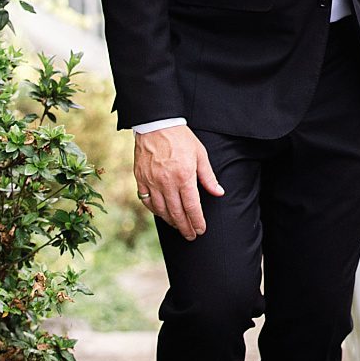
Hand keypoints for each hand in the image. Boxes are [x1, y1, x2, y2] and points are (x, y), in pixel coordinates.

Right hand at [133, 125, 223, 240]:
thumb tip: (219, 192)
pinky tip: (161, 213)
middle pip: (177, 213)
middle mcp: (167, 182)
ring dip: (170, 221)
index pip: (192, 207)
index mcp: (184, 176)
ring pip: (161, 210)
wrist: (155, 124)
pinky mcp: (140, 178)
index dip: (197, 221)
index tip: (201, 230)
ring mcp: (152, 181)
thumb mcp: (200, 154)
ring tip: (178, 226)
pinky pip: (146, 200)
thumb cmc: (180, 138)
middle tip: (191, 236)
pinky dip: (154, 210)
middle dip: (185, 227)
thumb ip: (208, 176)